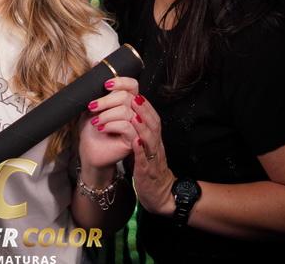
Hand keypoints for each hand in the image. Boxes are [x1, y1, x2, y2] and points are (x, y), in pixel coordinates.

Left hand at [79, 76, 138, 175]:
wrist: (89, 151)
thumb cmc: (91, 130)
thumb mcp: (93, 107)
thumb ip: (98, 92)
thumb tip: (96, 67)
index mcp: (127, 102)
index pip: (133, 85)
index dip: (121, 82)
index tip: (106, 85)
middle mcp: (135, 113)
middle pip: (129, 97)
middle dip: (107, 101)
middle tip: (92, 107)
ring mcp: (136, 127)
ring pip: (127, 111)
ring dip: (107, 114)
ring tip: (96, 121)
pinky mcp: (134, 141)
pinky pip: (127, 126)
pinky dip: (111, 125)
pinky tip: (102, 128)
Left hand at [129, 93, 174, 215]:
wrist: (159, 194)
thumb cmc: (148, 167)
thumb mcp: (143, 144)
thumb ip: (137, 128)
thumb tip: (125, 109)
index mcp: (153, 136)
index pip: (150, 114)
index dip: (140, 101)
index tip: (129, 90)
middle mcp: (156, 144)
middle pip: (153, 122)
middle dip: (142, 108)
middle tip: (130, 95)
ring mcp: (153, 157)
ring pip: (150, 138)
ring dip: (141, 125)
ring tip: (133, 113)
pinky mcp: (147, 172)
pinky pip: (145, 159)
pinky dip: (140, 149)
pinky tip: (134, 141)